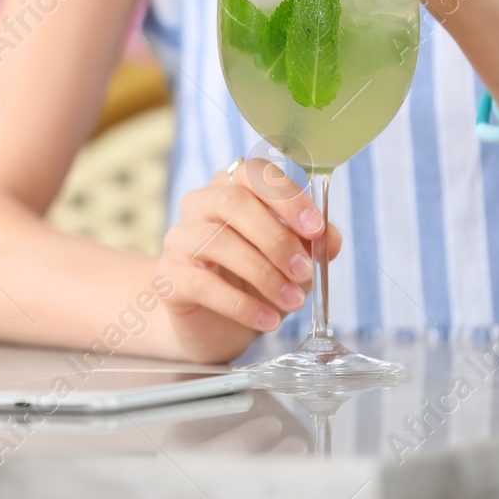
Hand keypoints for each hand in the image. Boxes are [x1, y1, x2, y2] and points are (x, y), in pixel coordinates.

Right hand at [156, 159, 341, 363]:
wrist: (213, 324)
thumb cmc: (252, 280)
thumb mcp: (289, 259)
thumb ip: (310, 243)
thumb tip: (330, 239)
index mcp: (230, 188)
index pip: (253, 174)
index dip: (286, 197)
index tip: (316, 228)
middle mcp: (199, 205)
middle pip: (233, 201)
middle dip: (276, 238)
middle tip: (305, 271)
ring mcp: (179, 238)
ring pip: (218, 241)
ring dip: (264, 274)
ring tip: (294, 301)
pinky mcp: (168, 275)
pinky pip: (203, 284)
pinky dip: (242, 304)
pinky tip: (267, 320)